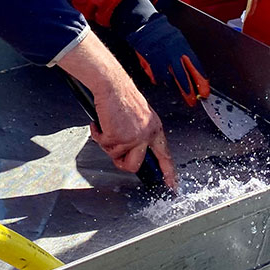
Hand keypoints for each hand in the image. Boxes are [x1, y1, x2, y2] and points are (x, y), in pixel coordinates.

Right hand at [56, 33, 177, 188]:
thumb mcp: (141, 115)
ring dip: (107, 144)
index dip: (169, 172)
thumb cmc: (122, 95)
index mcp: (155, 128)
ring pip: (115, 156)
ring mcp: (132, 137)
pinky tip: (99, 124)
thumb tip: (133, 148)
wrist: (112, 84)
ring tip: (106, 127)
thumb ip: (141, 132)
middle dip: (122, 164)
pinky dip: (98, 135)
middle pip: (135, 165)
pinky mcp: (117, 136)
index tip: (171, 185)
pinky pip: (103, 145)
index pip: (165, 154)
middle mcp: (146, 134)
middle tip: (116, 155)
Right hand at [126, 13, 210, 105]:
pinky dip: (160, 80)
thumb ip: (185, 57)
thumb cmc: (164, 33)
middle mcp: (173, 55)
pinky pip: (157, 78)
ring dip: (174, 87)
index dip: (201, 81)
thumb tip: (194, 73)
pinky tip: (160, 80)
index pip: (196, 67)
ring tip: (177, 91)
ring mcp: (161, 60)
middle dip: (189, 92)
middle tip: (192, 101)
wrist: (146, 25)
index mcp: (183, 48)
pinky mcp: (150, 63)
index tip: (205, 92)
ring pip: (169, 80)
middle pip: (183, 78)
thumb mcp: (180, 41)